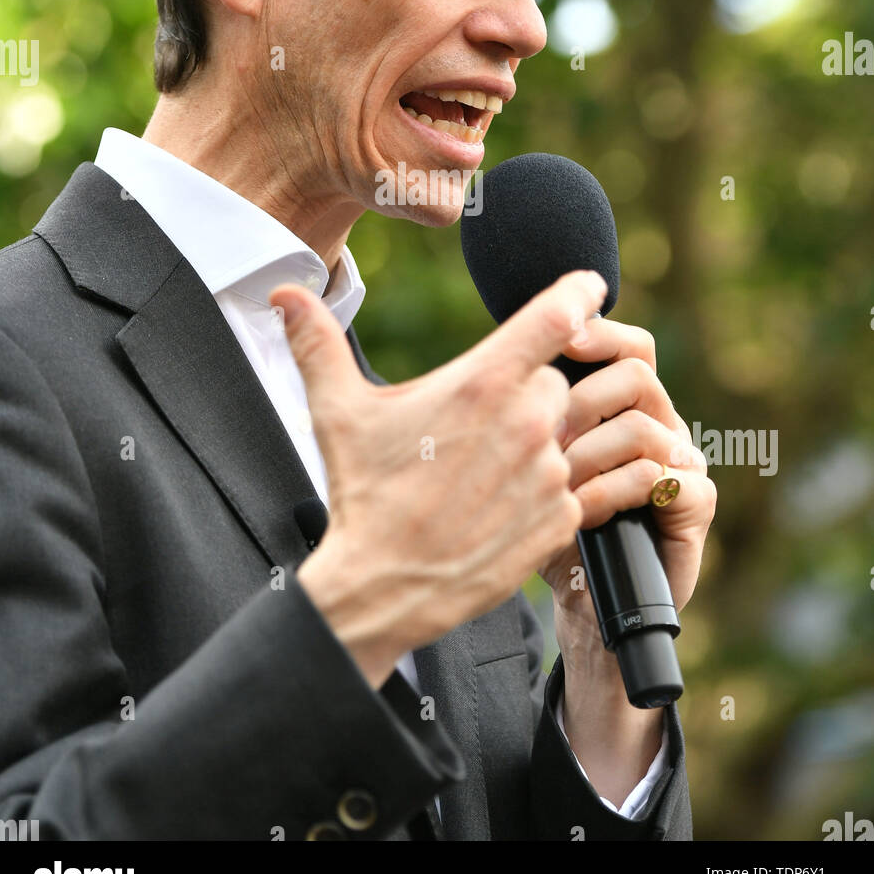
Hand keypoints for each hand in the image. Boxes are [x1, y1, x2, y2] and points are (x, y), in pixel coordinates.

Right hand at [269, 270, 605, 685]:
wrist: (384, 587)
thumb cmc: (363, 494)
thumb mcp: (337, 411)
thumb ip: (317, 342)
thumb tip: (284, 294)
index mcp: (483, 384)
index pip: (556, 316)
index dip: (577, 293)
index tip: (589, 287)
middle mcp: (526, 422)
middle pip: (553, 379)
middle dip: (524, 390)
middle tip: (476, 422)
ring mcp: (548, 473)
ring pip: (563, 432)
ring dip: (534, 441)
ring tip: (480, 469)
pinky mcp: (560, 518)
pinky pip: (568, 485)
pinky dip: (542, 489)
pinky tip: (497, 503)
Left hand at [537, 317, 715, 628]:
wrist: (585, 604)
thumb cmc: (552, 527)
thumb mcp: (535, 461)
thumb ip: (536, 412)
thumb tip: (509, 361)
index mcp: (630, 405)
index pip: (631, 347)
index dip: (601, 334)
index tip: (562, 339)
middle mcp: (664, 424)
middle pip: (638, 375)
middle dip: (582, 402)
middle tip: (545, 438)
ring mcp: (685, 462)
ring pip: (643, 427)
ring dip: (589, 454)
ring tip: (556, 484)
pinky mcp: (697, 504)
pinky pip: (659, 478)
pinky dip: (610, 493)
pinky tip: (579, 513)